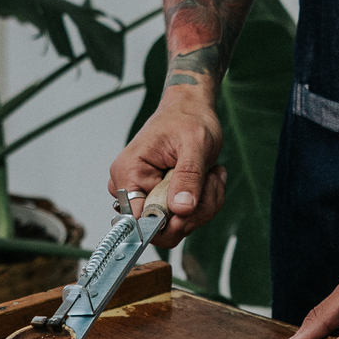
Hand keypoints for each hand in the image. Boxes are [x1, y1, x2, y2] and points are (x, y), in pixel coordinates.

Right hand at [109, 95, 226, 248]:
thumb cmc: (188, 118)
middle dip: (194, 211)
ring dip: (204, 204)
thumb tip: (181, 209)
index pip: (138, 220)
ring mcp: (146, 196)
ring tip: (210, 174)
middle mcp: (131, 189)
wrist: (191, 109)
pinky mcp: (162, 200)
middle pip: (161, 229)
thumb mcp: (194, 143)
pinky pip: (185, 218)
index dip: (167, 222)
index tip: (191, 206)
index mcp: (129, 173)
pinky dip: (204, 202)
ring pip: (178, 226)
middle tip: (209, 181)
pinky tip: (208, 178)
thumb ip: (188, 176)